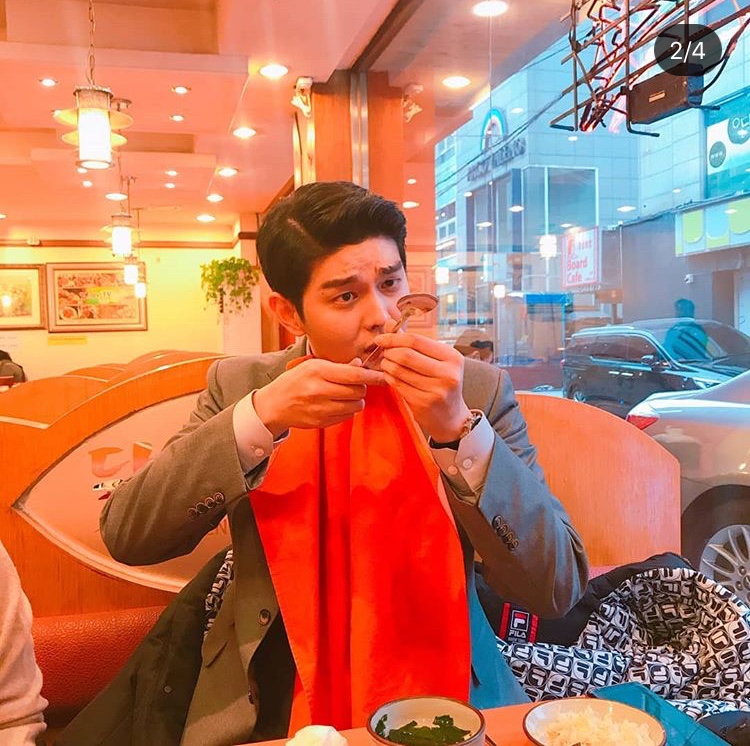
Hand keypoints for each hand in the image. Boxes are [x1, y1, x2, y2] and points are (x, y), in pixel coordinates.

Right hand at [253, 358, 384, 436]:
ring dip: (357, 400)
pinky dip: (348, 410)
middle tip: (357, 383)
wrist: (274, 405)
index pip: (354, 375)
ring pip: (356, 406)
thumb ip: (338, 366)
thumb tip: (360, 365)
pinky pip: (347, 417)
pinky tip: (338, 404)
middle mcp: (319, 391)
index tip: (383, 376)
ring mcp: (321, 409)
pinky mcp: (322, 423)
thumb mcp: (312, 366)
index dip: (372, 376)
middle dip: (363, 387)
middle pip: (358, 391)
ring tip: (347, 394)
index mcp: (318, 371)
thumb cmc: (295, 381)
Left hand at [373, 332, 471, 441]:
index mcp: (452, 357)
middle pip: (406, 354)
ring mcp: (436, 389)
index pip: (416, 340)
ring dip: (386, 365)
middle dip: (388, 351)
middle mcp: (447, 373)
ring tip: (385, 363)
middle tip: (383, 352)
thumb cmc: (441, 384)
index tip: (381, 338)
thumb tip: (390, 323)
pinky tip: (389, 375)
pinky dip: (388, 377)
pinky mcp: (423, 403)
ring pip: (399, 370)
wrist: (451, 417)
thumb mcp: (436, 361)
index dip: (394, 338)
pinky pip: (398, 384)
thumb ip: (414, 343)